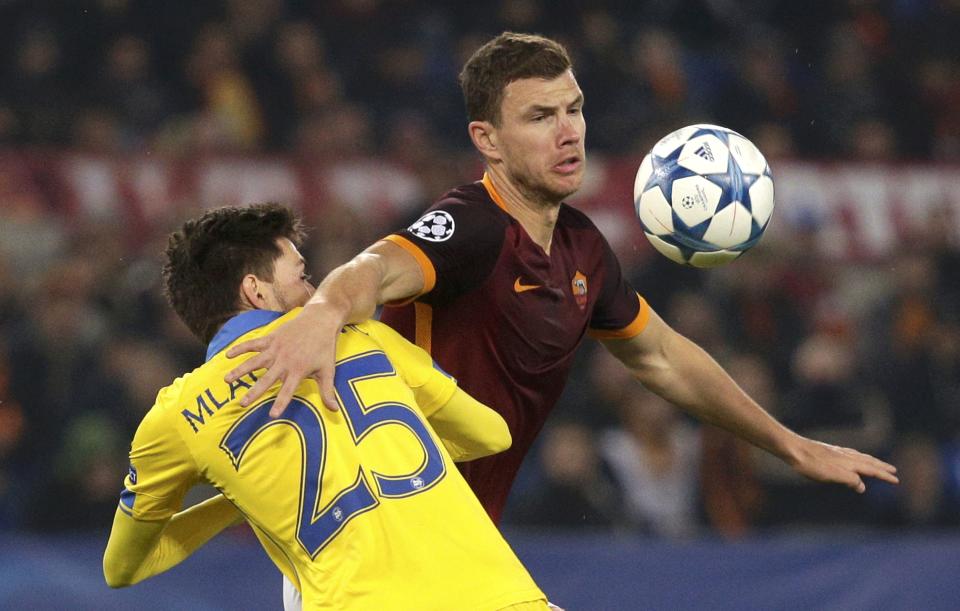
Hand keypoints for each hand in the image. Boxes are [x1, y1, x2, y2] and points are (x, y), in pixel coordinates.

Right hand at [224, 304, 340, 416]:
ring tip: (227, 380)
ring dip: (240, 370)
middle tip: (242, 404)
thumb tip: (335, 411)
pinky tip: (227, 355)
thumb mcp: (328, 370)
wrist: (320, 320)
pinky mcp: (271, 338)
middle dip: (254, 392)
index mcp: (298, 370)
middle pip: (266, 379)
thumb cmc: (325, 347)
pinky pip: (253, 344)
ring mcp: (276, 348)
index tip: (271, 416)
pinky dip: (240, 348)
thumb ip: (327, 392)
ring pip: (254, 361)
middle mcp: (284, 361)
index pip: (288, 391)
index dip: (280, 403)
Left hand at [787, 437, 897, 492]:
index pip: (871, 470)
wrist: (793, 448)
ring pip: (859, 456)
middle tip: (893, 470)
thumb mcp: (831, 475)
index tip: (896, 480)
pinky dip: (857, 456)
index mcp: (849, 462)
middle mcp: (845, 455)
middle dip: (880, 467)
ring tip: (877, 463)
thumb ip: (849, 480)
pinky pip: (849, 453)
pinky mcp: (828, 451)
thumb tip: (863, 487)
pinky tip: (852, 458)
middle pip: (867, 461)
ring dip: (870, 461)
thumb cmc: (810, 464)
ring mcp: (837, 452)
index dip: (883, 475)